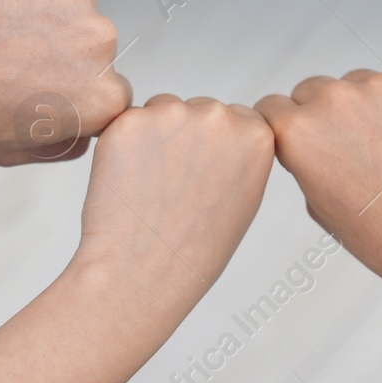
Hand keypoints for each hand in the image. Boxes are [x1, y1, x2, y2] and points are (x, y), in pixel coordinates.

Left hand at [0, 0, 130, 163]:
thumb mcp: (5, 150)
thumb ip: (60, 143)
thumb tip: (79, 131)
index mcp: (99, 96)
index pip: (107, 86)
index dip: (69, 83)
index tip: (38, 78)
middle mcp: (98, 40)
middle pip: (91, 36)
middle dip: (56, 40)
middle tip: (2, 47)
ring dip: (36, 0)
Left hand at [76, 95, 273, 301]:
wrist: (142, 273)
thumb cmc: (193, 249)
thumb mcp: (245, 200)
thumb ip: (240, 155)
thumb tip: (224, 134)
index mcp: (257, 136)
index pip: (238, 117)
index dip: (216, 145)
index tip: (205, 173)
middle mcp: (219, 117)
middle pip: (198, 109)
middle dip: (185, 136)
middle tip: (174, 186)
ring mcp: (174, 114)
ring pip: (162, 110)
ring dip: (154, 136)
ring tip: (151, 186)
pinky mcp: (131, 120)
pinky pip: (128, 121)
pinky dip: (124, 144)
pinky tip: (128, 181)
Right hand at [256, 67, 381, 301]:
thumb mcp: (323, 210)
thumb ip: (304, 163)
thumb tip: (307, 139)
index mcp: (300, 133)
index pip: (270, 107)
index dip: (283, 127)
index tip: (297, 139)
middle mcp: (335, 99)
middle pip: (312, 90)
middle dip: (323, 115)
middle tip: (353, 154)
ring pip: (358, 84)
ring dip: (367, 107)